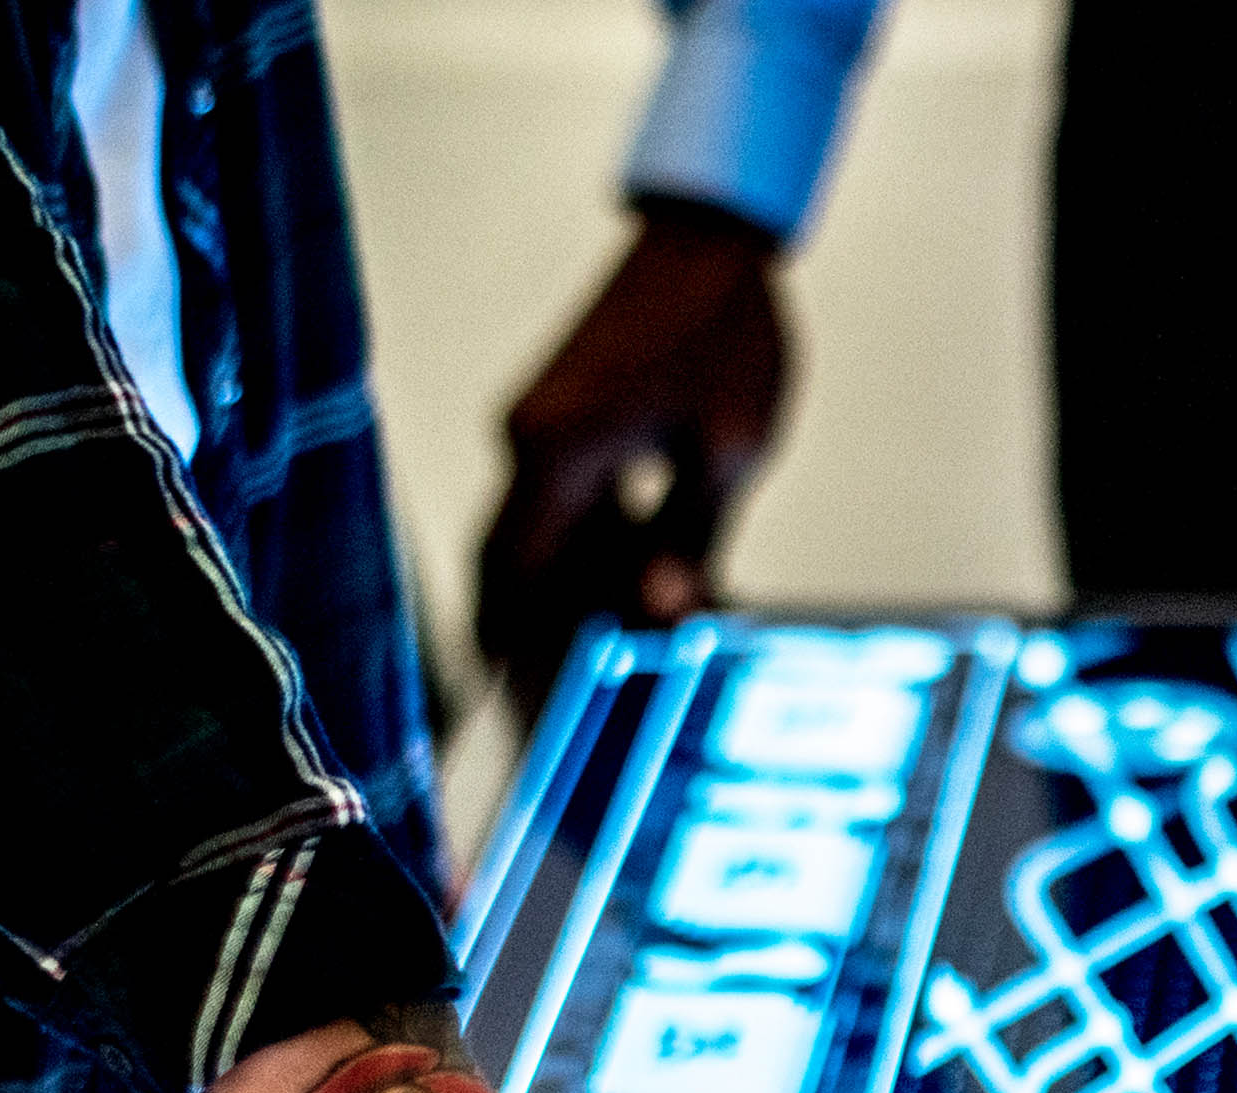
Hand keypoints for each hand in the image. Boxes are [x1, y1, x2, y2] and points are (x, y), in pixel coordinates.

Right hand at [477, 200, 790, 694]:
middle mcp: (529, 441)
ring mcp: (540, 427)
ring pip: (536, 541)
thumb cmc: (723, 330)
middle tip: (560, 704)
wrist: (709, 240)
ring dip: (568, 597)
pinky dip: (587, 554)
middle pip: (512, 568)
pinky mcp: (562, 419)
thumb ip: (689, 541)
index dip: (514, 651)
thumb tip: (660, 617)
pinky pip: (562, 507)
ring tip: (610, 659)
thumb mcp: (725, 452)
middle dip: (533, 637)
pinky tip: (633, 592)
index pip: (514, 580)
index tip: (527, 707)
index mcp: (557, 452)